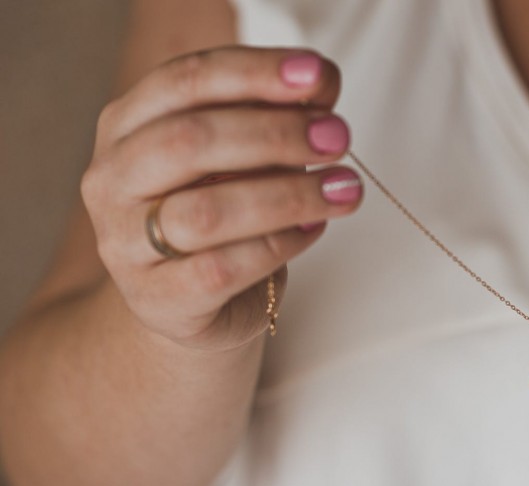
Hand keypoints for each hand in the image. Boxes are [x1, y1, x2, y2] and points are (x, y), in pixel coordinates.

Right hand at [82, 47, 361, 349]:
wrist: (196, 299)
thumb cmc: (224, 207)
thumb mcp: (245, 153)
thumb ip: (275, 113)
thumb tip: (322, 81)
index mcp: (127, 123)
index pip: (185, 80)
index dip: (255, 72)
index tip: (318, 75)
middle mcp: (112, 179)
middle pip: (189, 140)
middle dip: (276, 134)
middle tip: (339, 137)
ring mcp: (125, 243)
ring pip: (206, 212)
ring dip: (288, 196)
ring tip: (344, 189)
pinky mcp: (158, 299)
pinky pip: (222, 269)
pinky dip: (278, 245)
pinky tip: (313, 228)